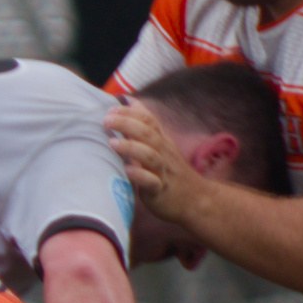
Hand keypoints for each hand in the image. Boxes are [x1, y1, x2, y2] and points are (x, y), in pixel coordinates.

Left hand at [106, 103, 202, 226]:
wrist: (195, 200)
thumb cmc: (171, 172)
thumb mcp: (160, 146)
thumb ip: (144, 126)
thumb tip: (129, 102)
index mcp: (161, 141)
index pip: (148, 120)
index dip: (130, 112)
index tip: (111, 108)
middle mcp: (163, 153)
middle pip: (148, 134)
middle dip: (127, 124)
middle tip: (106, 120)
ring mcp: (163, 172)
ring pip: (150, 156)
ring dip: (131, 147)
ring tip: (112, 143)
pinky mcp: (161, 190)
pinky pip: (152, 182)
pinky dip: (140, 175)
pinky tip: (127, 171)